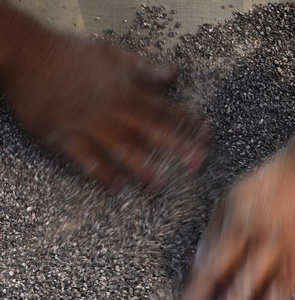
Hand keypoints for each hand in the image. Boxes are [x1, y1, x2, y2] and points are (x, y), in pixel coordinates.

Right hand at [2, 25, 206, 189]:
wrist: (25, 55)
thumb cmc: (69, 53)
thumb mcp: (111, 54)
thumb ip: (144, 68)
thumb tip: (173, 73)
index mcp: (128, 91)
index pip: (166, 108)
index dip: (188, 121)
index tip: (207, 133)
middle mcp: (114, 111)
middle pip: (152, 131)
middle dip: (176, 147)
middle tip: (197, 164)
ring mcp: (90, 126)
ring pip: (121, 150)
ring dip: (142, 168)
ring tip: (158, 185)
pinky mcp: (65, 137)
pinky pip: (86, 160)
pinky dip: (100, 174)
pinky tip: (114, 189)